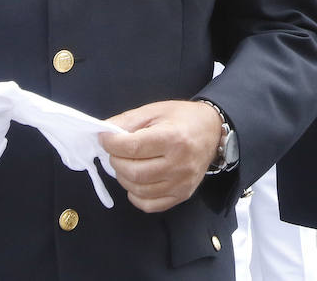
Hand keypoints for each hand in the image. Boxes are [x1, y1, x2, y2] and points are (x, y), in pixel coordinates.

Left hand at [101, 100, 221, 212]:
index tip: (104, 138)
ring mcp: (182, 183)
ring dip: (123, 177)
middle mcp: (180, 164)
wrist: (212, 131)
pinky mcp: (182, 195)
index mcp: (173, 138)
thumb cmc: (182, 118)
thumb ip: (128, 120)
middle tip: (115, 151)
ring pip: (139, 189)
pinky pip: (150, 205)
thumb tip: (104, 132)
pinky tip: (136, 181)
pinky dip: (136, 196)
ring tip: (125, 163)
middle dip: (116, 161)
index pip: (133, 147)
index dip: (112, 144)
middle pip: (134, 172)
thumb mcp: (155, 111)